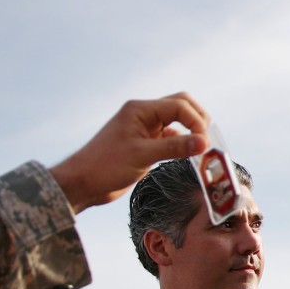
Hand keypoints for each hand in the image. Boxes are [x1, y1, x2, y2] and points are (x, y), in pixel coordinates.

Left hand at [49, 93, 209, 211]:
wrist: (83, 183)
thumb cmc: (105, 166)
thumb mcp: (142, 156)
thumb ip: (174, 148)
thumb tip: (204, 143)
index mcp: (140, 110)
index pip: (179, 105)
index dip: (196, 122)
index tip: (204, 143)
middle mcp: (144, 115)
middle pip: (181, 106)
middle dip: (197, 120)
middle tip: (206, 141)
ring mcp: (145, 129)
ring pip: (177, 122)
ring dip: (191, 132)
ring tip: (201, 150)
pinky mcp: (146, 143)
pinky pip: (171, 137)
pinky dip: (182, 144)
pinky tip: (187, 157)